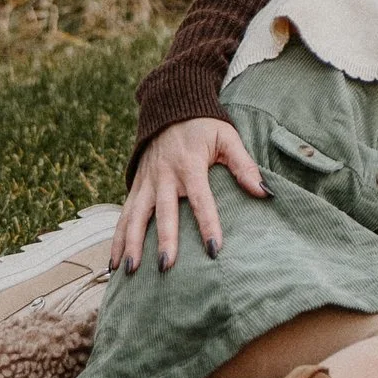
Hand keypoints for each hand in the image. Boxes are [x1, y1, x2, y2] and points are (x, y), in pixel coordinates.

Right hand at [109, 116, 265, 273]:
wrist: (170, 106)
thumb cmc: (204, 125)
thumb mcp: (227, 137)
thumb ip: (244, 165)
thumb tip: (264, 193)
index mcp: (190, 164)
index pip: (200, 198)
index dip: (208, 224)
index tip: (214, 250)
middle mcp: (164, 175)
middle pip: (164, 212)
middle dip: (164, 240)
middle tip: (166, 267)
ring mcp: (147, 182)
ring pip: (136, 216)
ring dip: (131, 244)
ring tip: (128, 271)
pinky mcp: (136, 186)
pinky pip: (124, 214)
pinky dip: (117, 238)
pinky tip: (112, 263)